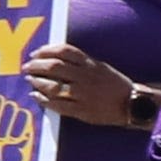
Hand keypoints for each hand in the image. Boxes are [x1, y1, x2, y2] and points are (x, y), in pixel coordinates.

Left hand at [23, 37, 146, 128]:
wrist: (132, 104)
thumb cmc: (115, 84)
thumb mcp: (100, 66)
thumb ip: (80, 62)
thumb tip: (55, 58)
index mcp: (91, 64)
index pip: (64, 51)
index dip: (46, 50)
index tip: (35, 53)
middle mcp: (86, 77)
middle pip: (54, 67)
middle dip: (36, 66)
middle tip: (27, 68)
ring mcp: (83, 94)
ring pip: (53, 86)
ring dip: (38, 82)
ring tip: (31, 81)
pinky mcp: (82, 110)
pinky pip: (58, 105)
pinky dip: (44, 100)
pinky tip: (37, 96)